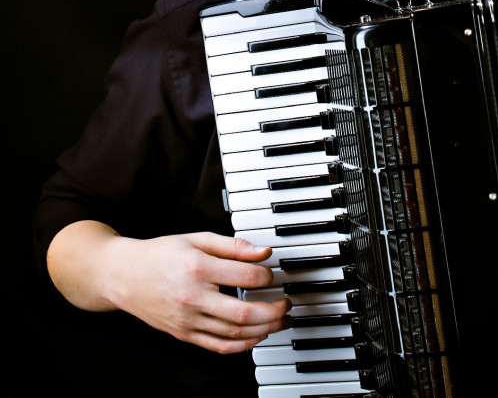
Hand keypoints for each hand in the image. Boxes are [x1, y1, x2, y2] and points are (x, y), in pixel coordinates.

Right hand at [104, 231, 291, 353]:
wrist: (122, 275)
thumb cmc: (161, 254)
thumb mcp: (197, 239)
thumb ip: (234, 246)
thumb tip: (265, 253)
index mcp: (198, 268)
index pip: (247, 277)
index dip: (268, 276)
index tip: (272, 274)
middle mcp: (192, 297)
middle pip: (244, 313)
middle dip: (274, 311)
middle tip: (287, 305)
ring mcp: (187, 320)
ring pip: (234, 334)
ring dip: (265, 330)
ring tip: (280, 321)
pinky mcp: (183, 334)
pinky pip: (218, 346)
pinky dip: (242, 345)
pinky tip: (257, 336)